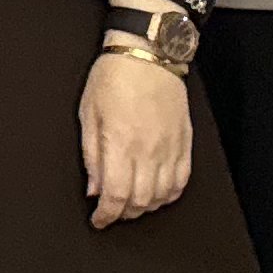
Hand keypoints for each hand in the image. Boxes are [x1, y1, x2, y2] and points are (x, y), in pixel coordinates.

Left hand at [79, 50, 192, 228]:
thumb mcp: (88, 113)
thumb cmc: (113, 77)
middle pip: (140, 201)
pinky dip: (169, 194)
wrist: (148, 53)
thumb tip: (94, 189)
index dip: (106, 215)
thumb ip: (91, 155)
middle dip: (123, 213)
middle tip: (111, 211)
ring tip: (131, 203)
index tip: (98, 220)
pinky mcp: (184, 142)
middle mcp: (148, 150)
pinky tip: (157, 193)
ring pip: (162, 196)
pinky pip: (182, 180)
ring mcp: (170, 147)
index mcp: (120, 143)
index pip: (116, 195)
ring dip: (146, 207)